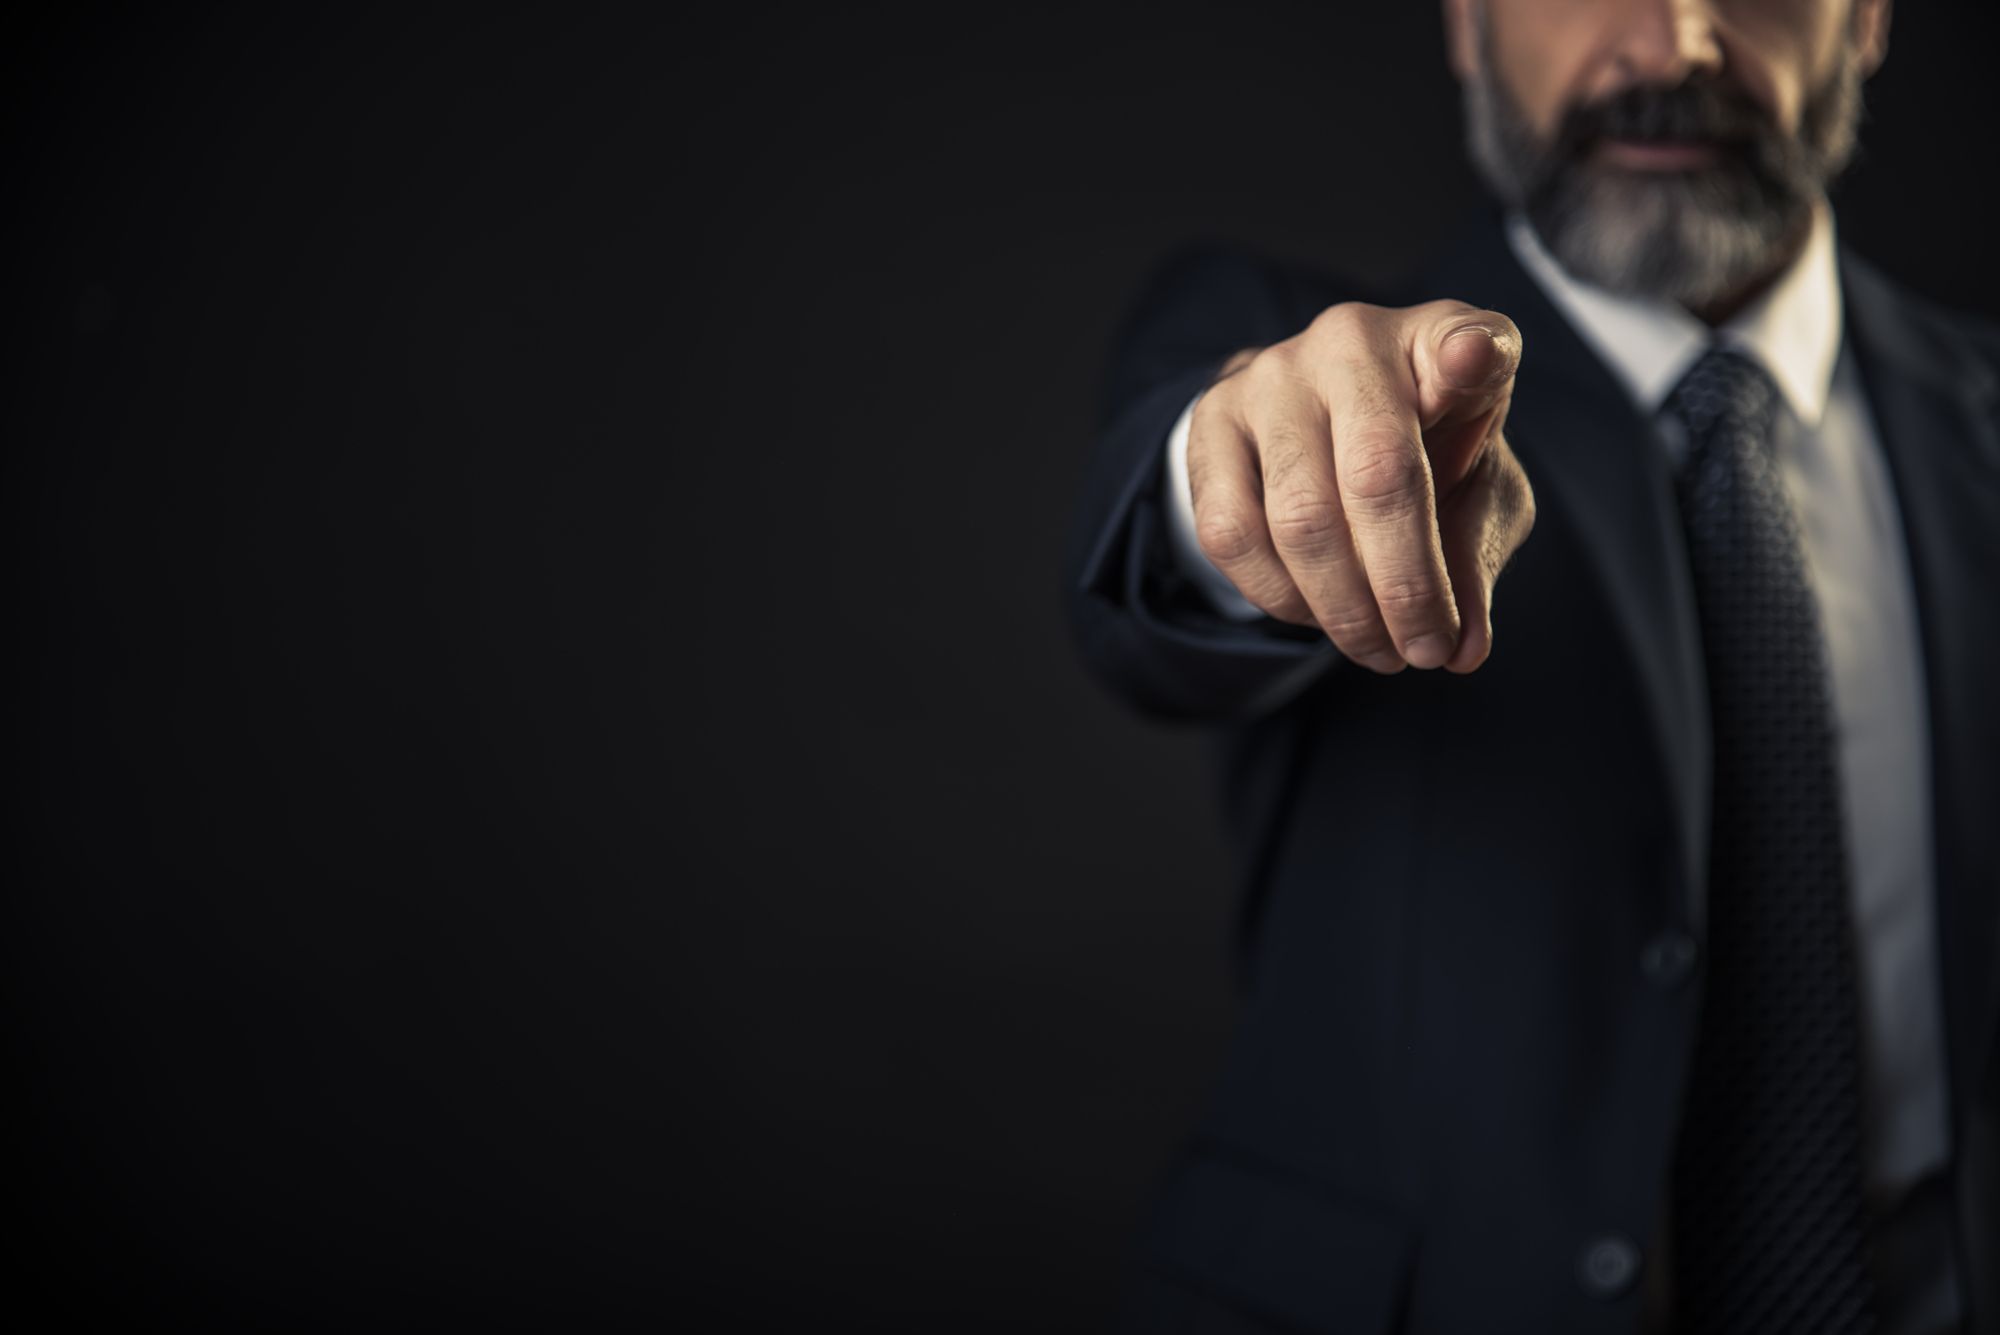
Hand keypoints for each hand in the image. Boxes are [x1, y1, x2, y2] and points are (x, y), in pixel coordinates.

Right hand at [1186, 300, 1535, 673]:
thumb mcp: (1475, 492)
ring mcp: (1271, 375)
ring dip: (1343, 609)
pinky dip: (1278, 595)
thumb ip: (1474, 558)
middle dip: (1404, 585)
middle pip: (1376, 473)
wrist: (1323, 422)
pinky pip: (1232, 533)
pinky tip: (1313, 614)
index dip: (1469, 355)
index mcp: (1437, 339)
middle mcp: (1351, 339)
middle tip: (1423, 652)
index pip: (1461, 336)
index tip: (1474, 364)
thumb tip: (1463, 649)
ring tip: (1376, 650)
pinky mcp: (1211, 420)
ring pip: (1300, 518)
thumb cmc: (1419, 455)